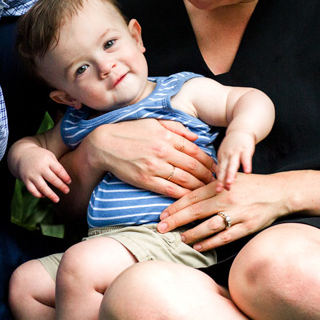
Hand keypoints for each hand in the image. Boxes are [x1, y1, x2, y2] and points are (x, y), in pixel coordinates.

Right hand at [14, 146, 70, 202]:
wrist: (22, 155)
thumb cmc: (40, 157)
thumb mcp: (49, 156)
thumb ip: (57, 165)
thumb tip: (65, 179)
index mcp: (47, 160)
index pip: (58, 170)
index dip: (65, 177)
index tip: (69, 182)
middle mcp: (39, 167)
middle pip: (52, 179)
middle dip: (61, 186)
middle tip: (67, 191)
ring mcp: (32, 174)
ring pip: (42, 187)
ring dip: (50, 195)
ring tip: (57, 200)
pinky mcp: (26, 180)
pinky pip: (32, 190)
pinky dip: (38, 194)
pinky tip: (44, 196)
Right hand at [84, 118, 215, 198]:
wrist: (104, 145)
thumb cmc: (130, 132)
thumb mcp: (153, 122)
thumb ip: (176, 127)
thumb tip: (196, 136)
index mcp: (166, 136)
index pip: (195, 150)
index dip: (208, 161)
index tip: (216, 167)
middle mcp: (163, 151)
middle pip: (193, 166)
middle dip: (207, 175)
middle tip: (216, 181)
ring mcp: (154, 167)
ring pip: (185, 179)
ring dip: (199, 186)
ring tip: (207, 190)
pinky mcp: (145, 180)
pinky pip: (169, 190)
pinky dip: (182, 195)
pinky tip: (190, 198)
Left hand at [157, 174, 282, 251]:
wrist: (279, 192)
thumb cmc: (251, 185)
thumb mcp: (230, 179)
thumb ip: (211, 185)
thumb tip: (187, 190)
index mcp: (220, 186)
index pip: (192, 197)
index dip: (175, 207)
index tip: (162, 215)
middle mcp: (227, 199)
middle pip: (196, 211)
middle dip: (176, 221)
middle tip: (161, 229)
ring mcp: (237, 214)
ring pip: (209, 226)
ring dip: (192, 234)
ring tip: (180, 238)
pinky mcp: (247, 227)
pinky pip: (225, 237)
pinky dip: (210, 243)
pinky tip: (198, 246)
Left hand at [215, 131, 255, 191]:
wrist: (241, 130)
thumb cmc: (233, 145)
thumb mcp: (226, 156)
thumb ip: (226, 168)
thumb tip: (226, 183)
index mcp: (221, 158)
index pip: (219, 172)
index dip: (219, 181)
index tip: (217, 191)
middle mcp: (227, 156)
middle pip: (223, 169)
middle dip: (221, 180)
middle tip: (219, 191)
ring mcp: (236, 152)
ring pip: (232, 165)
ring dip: (230, 174)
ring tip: (230, 183)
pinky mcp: (245, 149)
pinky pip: (246, 158)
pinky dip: (246, 165)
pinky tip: (247, 172)